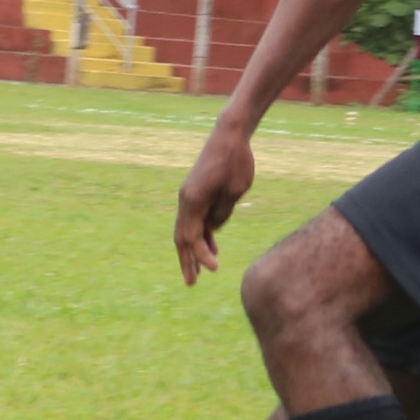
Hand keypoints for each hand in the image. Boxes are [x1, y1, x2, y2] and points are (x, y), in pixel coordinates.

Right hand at [174, 124, 256, 284]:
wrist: (229, 135)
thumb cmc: (236, 161)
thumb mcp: (235, 191)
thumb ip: (223, 213)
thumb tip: (214, 229)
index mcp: (193, 200)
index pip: (192, 237)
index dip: (201, 256)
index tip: (214, 270)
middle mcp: (186, 199)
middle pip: (182, 238)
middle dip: (187, 261)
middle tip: (191, 284)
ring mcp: (190, 196)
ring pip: (187, 230)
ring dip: (193, 250)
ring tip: (199, 273)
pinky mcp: (197, 193)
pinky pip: (196, 219)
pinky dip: (202, 234)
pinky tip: (212, 247)